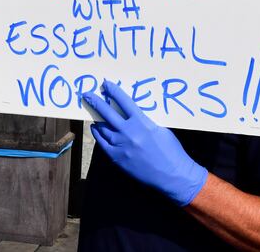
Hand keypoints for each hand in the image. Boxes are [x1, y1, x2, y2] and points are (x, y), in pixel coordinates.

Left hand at [83, 80, 207, 206]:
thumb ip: (144, 122)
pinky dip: (98, 135)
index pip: (124, 101)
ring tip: (93, 112)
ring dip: (97, 119)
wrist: (172, 175)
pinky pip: (103, 143)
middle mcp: (129, 132)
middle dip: (96, 102)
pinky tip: (95, 129)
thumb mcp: (160, 129)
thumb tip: (132, 116)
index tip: (106, 84)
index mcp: (142, 122)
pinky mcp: (118, 158)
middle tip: (87, 95)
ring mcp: (122, 146)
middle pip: (107, 113)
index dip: (113, 91)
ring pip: (103, 129)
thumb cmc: (171, 151)